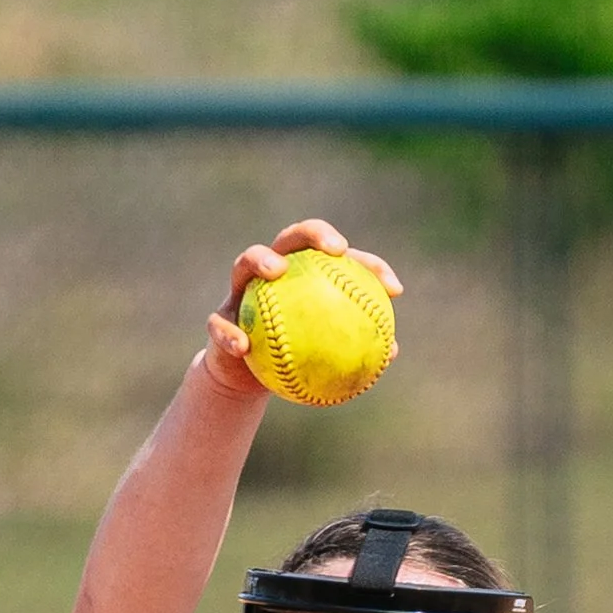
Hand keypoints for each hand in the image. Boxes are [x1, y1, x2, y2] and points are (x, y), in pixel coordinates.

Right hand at [200, 220, 402, 397]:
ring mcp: (243, 291)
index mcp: (304, 275)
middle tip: (336, 247)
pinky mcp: (219, 318)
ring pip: (245, 262)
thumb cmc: (295, 362)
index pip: (339, 259)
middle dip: (314, 233)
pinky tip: (243, 346)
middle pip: (292, 238)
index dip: (368, 264)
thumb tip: (393, 351)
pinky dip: (230, 332)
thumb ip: (356, 348)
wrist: (248, 379)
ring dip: (260, 260)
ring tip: (276, 270)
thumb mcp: (328, 358)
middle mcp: (273, 272)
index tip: (392, 287)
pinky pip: (220, 323)